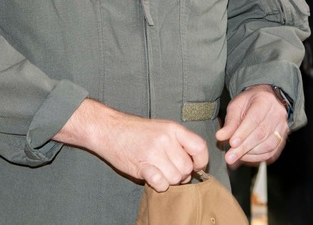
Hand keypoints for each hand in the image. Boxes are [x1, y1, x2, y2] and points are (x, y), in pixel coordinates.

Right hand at [55, 99, 208, 191]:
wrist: (110, 130)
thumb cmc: (137, 131)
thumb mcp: (163, 128)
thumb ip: (180, 142)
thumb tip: (195, 163)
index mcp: (174, 129)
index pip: (199, 147)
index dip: (201, 160)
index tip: (197, 167)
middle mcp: (166, 140)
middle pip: (187, 167)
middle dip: (182, 174)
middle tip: (170, 170)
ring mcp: (153, 153)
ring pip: (175, 178)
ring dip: (170, 180)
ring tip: (160, 171)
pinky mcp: (142, 166)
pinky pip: (161, 183)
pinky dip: (160, 185)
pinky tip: (153, 177)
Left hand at [215, 84, 288, 167]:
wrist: (267, 100)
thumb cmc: (250, 103)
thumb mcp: (236, 106)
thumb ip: (230, 122)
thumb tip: (221, 136)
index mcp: (265, 101)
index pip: (254, 119)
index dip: (243, 133)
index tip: (232, 143)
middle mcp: (277, 114)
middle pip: (261, 134)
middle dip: (244, 148)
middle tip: (230, 157)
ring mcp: (282, 127)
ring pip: (268, 145)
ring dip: (250, 154)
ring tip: (236, 157)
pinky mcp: (283, 138)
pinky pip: (272, 152)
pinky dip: (258, 158)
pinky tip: (246, 158)